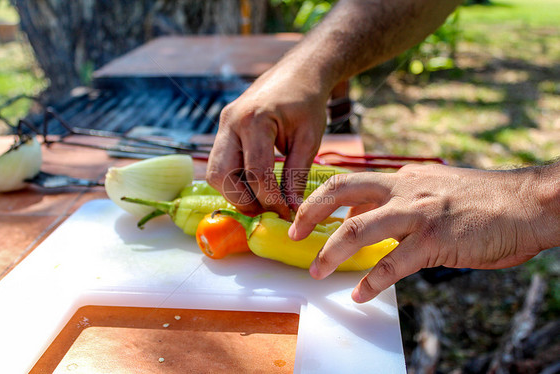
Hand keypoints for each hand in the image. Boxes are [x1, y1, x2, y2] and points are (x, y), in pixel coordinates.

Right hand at [207, 63, 329, 217]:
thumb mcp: (309, 139)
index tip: (286, 213)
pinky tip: (256, 184)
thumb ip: (296, 175)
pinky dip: (235, 179)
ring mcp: (223, 125)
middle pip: (221, 175)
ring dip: (235, 192)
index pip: (256, 173)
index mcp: (254, 120)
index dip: (270, 199)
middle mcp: (231, 122)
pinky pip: (220, 163)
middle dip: (243, 200)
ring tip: (262, 199)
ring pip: (215, 172)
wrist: (297, 73)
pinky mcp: (223, 129)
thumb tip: (292, 209)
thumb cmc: (307, 102)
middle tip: (267, 211)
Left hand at [289, 163, 554, 302]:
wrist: (527, 203)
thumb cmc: (481, 202)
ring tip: (317, 271)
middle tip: (292, 234)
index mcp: (402, 177)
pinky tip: (361, 295)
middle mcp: (404, 188)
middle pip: (342, 191)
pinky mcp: (437, 238)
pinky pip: (394, 263)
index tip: (303, 217)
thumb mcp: (433, 189)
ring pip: (359, 228)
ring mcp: (419, 212)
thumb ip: (399, 200)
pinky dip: (373, 282)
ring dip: (331, 252)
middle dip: (310, 213)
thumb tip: (367, 217)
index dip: (320, 199)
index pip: (349, 182)